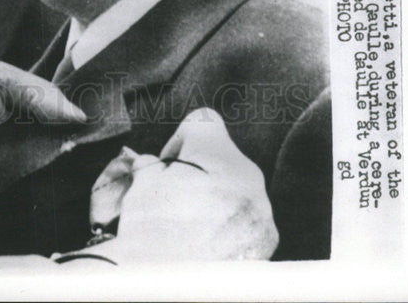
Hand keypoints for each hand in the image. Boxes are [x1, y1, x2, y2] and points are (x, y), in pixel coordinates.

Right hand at [93, 109, 278, 263]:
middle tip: (173, 199)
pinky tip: (205, 245)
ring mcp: (262, 211)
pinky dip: (229, 227)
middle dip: (199, 173)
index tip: (167, 165)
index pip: (203, 121)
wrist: (170, 287)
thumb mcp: (140, 189)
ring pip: (236, 189)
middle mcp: (247, 176)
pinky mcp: (267, 242)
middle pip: (222, 157)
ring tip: (187, 228)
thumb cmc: (151, 235)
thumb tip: (154, 167)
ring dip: (215, 200)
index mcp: (216, 152)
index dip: (180, 139)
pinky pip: (247, 220)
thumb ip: (151, 167)